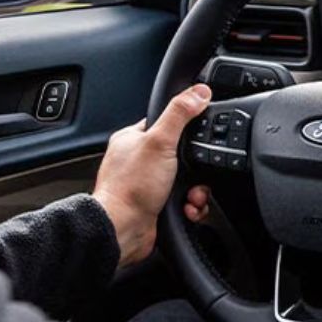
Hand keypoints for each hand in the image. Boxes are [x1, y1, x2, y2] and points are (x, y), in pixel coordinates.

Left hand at [93, 84, 211, 267]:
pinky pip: (184, 200)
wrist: (122, 229)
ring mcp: (147, 184)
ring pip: (186, 180)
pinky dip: (191, 206)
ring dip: (196, 190)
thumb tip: (199, 91)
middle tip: (195, 173)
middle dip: (196, 168)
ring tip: (190, 195)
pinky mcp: (156, 205)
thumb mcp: (160, 141)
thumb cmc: (130, 188)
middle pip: (182, 154)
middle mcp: (138, 161)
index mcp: (132, 139)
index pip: (166, 122)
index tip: (199, 137)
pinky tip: (186, 208)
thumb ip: (180, 114)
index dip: (187, 129)